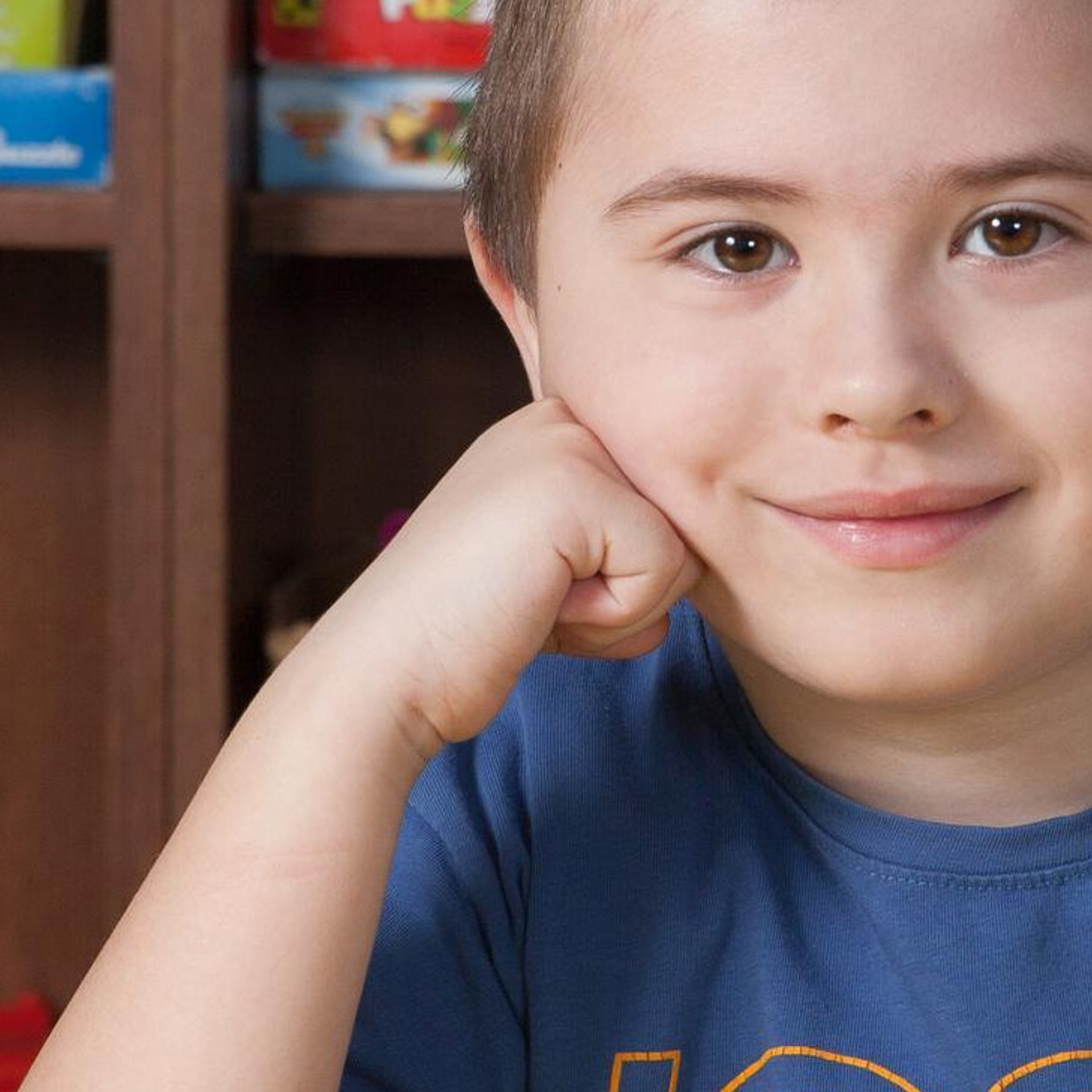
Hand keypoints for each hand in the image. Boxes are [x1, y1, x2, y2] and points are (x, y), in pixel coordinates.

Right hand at [311, 392, 703, 758]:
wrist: (386, 670)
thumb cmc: (470, 635)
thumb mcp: (559, 571)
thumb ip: (625, 549)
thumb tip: (705, 557)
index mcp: (556, 433)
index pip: (665, 515)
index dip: (619, 581)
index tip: (535, 589)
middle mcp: (561, 420)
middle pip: (684, 529)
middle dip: (627, 595)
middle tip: (533, 602)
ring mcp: (566, 444)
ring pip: (683, 551)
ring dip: (620, 610)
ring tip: (532, 602)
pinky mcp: (576, 484)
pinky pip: (663, 570)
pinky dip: (609, 618)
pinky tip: (536, 608)